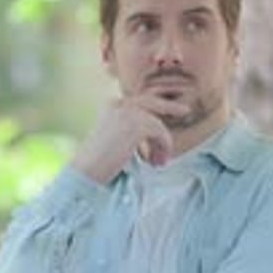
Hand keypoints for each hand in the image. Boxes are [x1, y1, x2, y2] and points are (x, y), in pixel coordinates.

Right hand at [71, 93, 189, 184]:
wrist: (86, 171)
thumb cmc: (99, 164)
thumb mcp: (115, 141)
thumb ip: (131, 132)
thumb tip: (154, 131)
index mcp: (111, 106)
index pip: (141, 101)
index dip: (158, 109)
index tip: (170, 117)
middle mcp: (118, 104)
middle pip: (152, 101)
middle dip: (170, 107)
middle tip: (186, 112)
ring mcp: (127, 112)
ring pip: (157, 122)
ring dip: (163, 143)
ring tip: (159, 162)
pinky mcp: (135, 123)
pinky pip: (160, 132)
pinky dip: (163, 148)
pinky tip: (156, 163)